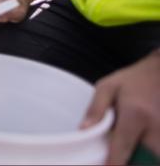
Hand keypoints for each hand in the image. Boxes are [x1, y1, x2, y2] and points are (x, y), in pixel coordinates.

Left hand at [80, 50, 159, 164]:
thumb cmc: (135, 80)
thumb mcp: (108, 86)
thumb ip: (95, 109)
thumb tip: (83, 130)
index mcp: (136, 115)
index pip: (123, 147)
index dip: (113, 164)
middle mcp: (156, 129)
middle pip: (140, 158)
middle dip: (128, 156)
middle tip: (120, 141)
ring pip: (151, 157)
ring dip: (140, 153)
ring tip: (132, 134)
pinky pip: (157, 153)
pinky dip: (149, 150)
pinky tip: (141, 138)